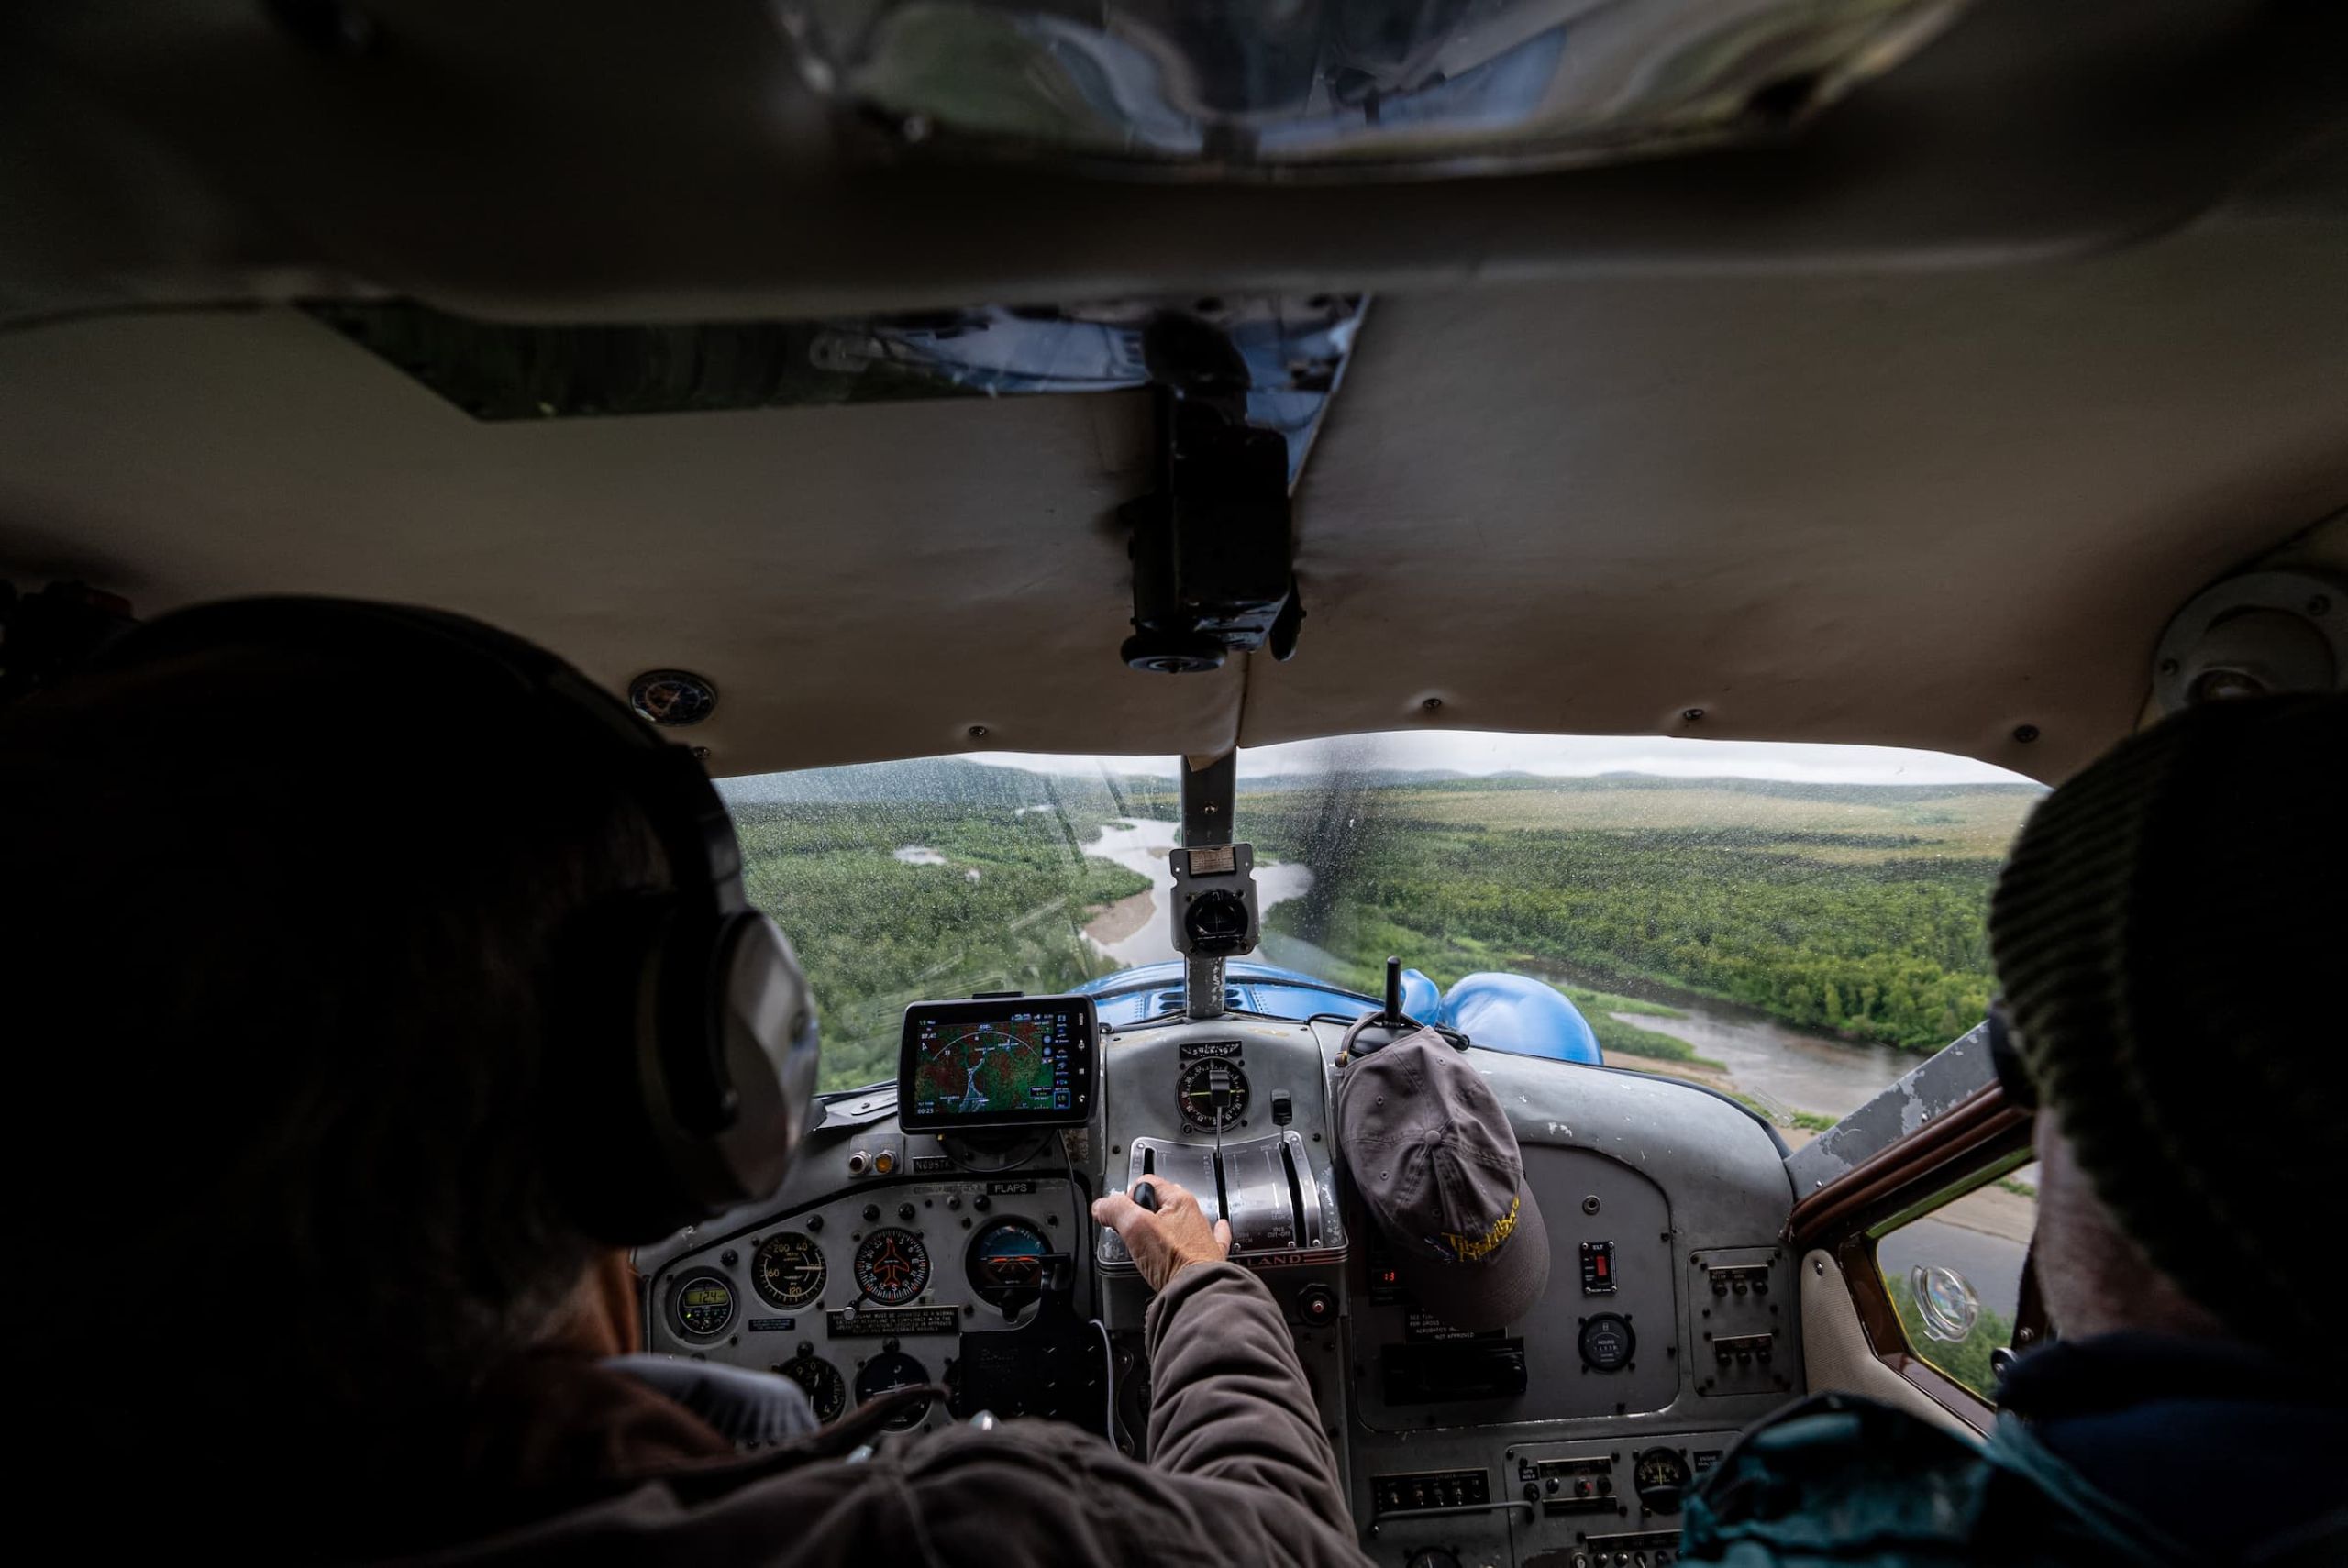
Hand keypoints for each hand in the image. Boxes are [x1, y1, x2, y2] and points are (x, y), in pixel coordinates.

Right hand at [1092, 1177, 1231, 1292]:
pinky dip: (1208, 1233)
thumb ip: (1115, 1210)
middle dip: (1142, 1215)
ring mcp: (1202, 1235)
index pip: (1145, 1183)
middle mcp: (1192, 1214)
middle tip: (1132, 1234)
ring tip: (1150, 1246)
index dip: (1127, 1198)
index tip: (1120, 1218)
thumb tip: (1101, 1206)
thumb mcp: (1135, 1227)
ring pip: (1179, 1222)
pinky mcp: (1208, 1256)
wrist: (1197, 1291)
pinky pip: (1211, 1237)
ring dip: (1164, 1228)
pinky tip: (1212, 1231)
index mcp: (1178, 1199)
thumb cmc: (1173, 1260)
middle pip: (1160, 1203)